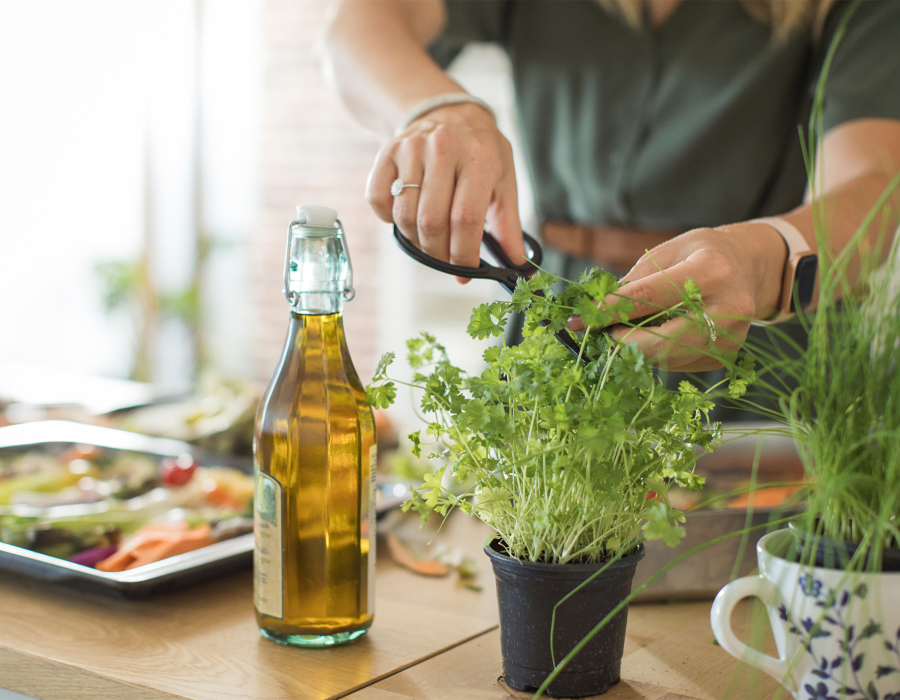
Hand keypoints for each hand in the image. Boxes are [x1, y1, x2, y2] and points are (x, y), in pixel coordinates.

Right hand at [365, 102, 525, 278]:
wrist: (449, 113)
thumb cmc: (481, 154)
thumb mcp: (504, 183)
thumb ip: (509, 227)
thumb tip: (519, 269)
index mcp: (479, 157)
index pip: (465, 219)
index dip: (463, 254)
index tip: (464, 272)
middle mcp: (444, 148)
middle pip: (431, 222)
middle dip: (438, 254)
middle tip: (446, 261)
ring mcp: (412, 148)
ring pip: (404, 216)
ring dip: (415, 241)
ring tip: (429, 241)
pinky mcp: (388, 152)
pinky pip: (378, 200)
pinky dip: (388, 219)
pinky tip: (406, 217)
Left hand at [568, 224, 786, 370]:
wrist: (751, 268)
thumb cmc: (703, 254)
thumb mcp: (669, 251)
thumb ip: (634, 281)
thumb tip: (593, 312)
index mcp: (710, 271)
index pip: (648, 298)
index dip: (608, 312)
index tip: (578, 320)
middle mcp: (728, 308)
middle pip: (659, 342)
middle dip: (621, 341)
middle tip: (603, 331)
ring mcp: (731, 337)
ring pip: (665, 358)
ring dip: (636, 349)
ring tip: (628, 328)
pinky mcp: (727, 356)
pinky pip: (677, 364)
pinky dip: (656, 353)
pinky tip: (657, 334)